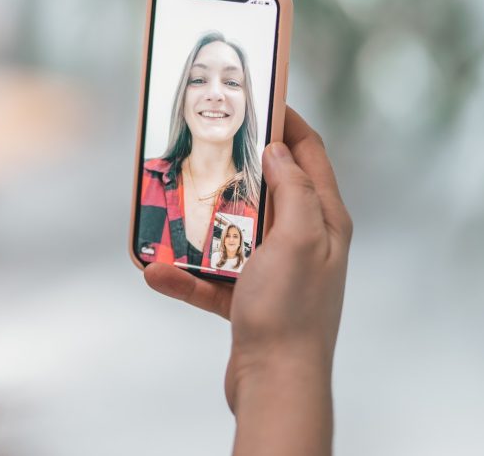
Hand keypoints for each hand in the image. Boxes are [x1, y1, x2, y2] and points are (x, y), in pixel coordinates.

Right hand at [144, 107, 351, 413]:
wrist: (276, 385)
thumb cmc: (291, 311)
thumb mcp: (298, 239)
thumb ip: (293, 189)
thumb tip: (279, 149)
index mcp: (325, 220)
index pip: (310, 154)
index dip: (287, 122)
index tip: (259, 97)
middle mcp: (304, 241)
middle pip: (268, 187)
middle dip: (234, 167)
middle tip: (203, 145)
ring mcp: (276, 270)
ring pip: (233, 230)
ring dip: (199, 222)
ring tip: (170, 209)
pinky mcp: (250, 298)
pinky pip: (213, 275)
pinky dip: (187, 274)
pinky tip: (158, 272)